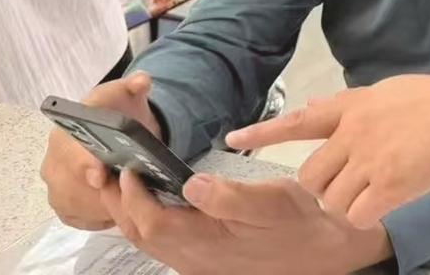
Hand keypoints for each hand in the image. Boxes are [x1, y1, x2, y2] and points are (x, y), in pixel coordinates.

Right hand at [40, 71, 159, 230]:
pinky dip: (96, 218)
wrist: (109, 128)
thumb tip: (142, 80)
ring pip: (74, 205)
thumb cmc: (116, 111)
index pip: (70, 152)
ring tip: (127, 205)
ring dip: (100, 208)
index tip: (100, 175)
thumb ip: (136, 86)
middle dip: (99, 194)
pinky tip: (115, 212)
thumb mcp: (128, 94)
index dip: (84, 164)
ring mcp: (54, 183)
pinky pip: (75, 217)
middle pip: (71, 185)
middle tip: (127, 197)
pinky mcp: (60, 202)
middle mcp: (53, 159)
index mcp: (65, 132)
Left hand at [102, 169, 390, 274]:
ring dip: (129, 213)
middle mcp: (196, 259)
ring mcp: (199, 262)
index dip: (134, 196)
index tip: (126, 167)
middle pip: (142, 235)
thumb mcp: (272, 201)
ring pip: (150, 242)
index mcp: (209, 243)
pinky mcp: (206, 259)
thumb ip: (229, 196)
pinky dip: (148, 222)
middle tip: (104, 171)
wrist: (325, 250)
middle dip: (118, 204)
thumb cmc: (301, 219)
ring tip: (119, 183)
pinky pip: (164, 243)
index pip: (154, 223)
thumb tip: (190, 183)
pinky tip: (152, 203)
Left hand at [226, 75, 429, 227]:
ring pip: (331, 200)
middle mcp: (354, 133)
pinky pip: (356, 215)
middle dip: (323, 187)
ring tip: (372, 193)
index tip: (233, 138)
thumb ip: (349, 104)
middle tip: (350, 185)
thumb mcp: (386, 90)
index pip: (297, 121)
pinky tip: (383, 206)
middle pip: (310, 176)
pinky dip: (365, 217)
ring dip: (346, 204)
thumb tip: (313, 109)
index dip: (263, 132)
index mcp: (352, 108)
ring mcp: (370, 160)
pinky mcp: (390, 185)